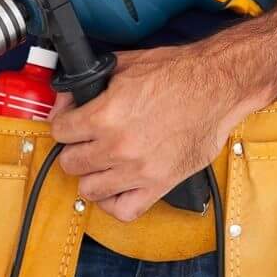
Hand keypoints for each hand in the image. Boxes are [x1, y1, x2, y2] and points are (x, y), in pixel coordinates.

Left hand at [49, 45, 252, 222]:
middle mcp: (118, 147)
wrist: (217, 85)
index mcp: (106, 115)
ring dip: (91, 175)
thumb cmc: (178, 73)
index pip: (59, 131)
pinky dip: (114, 202)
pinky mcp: (160, 185)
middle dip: (74, 148)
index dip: (63, 124)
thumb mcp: (124, 66)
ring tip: (100, 163)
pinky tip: (116, 187)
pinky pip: (123, 211)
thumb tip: (66, 100)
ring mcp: (138, 170)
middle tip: (86, 141)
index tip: (70, 124)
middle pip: (70, 162)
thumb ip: (89, 84)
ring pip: (89, 189)